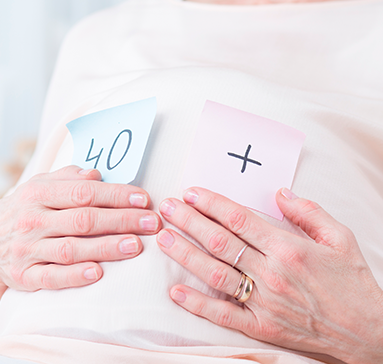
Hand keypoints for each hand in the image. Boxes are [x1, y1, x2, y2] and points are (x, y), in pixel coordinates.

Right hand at [0, 165, 161, 335]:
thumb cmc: (20, 212)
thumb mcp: (37, 187)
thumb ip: (67, 179)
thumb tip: (97, 174)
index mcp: (36, 193)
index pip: (82, 192)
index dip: (115, 195)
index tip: (143, 199)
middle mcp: (31, 220)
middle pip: (82, 219)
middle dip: (120, 220)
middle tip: (151, 223)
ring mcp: (26, 249)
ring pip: (70, 248)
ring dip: (105, 247)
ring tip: (135, 246)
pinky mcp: (22, 276)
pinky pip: (51, 277)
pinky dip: (74, 276)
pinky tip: (98, 273)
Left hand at [156, 187, 382, 363]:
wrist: (368, 332)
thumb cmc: (352, 283)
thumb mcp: (340, 238)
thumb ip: (308, 212)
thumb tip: (278, 193)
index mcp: (289, 248)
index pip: (239, 219)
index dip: (211, 204)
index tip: (191, 192)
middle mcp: (272, 273)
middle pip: (220, 242)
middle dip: (189, 222)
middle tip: (166, 207)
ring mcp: (264, 302)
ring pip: (215, 274)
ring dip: (185, 255)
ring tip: (163, 238)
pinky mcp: (261, 327)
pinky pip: (223, 314)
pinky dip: (197, 303)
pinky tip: (175, 292)